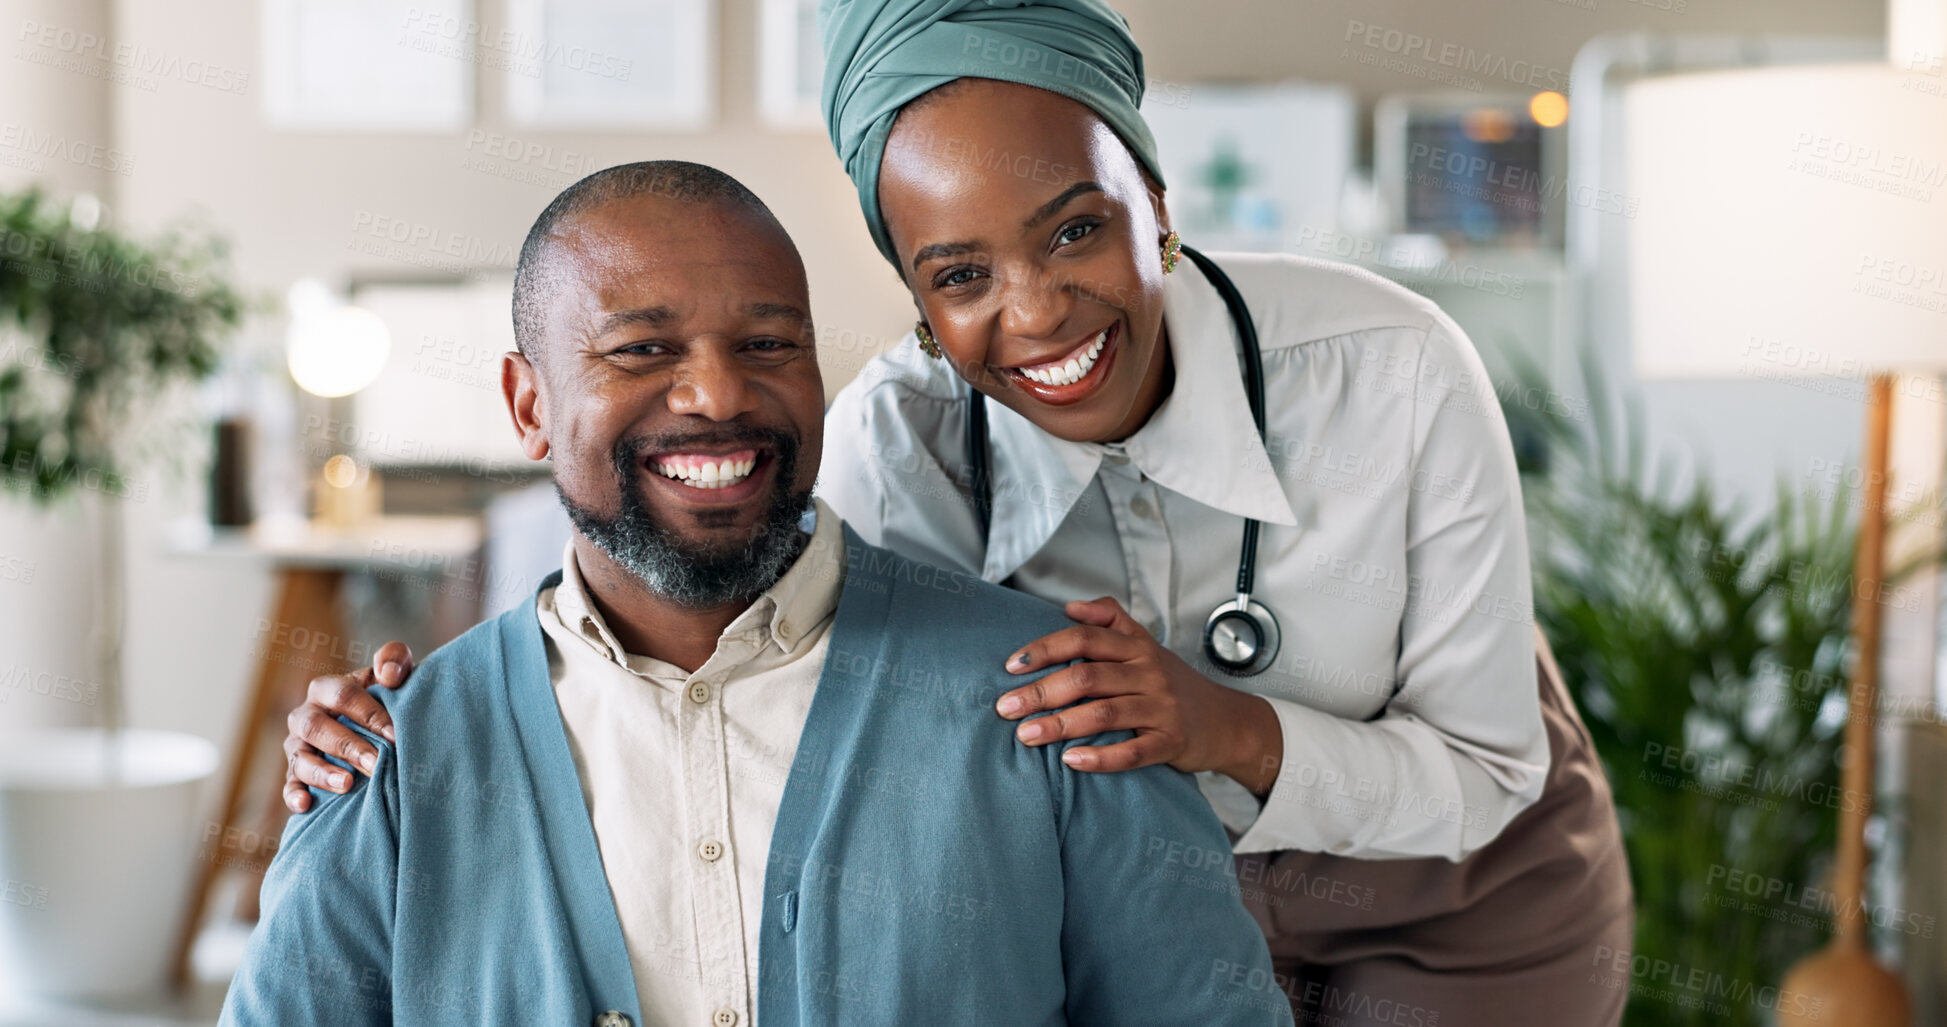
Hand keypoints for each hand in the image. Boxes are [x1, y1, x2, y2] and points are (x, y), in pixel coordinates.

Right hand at [282, 641, 414, 812]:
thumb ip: (394, 659)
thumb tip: (390, 674)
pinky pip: (289, 785)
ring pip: (301, 758)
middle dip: (348, 745)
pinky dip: (294, 795)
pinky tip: (305, 805)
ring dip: (323, 772)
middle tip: (376, 762)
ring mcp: (298, 746)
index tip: (395, 734)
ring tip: (348, 783)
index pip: (341, 695)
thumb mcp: (392, 674)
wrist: (377, 728)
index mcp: (326, 689)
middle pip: (317, 728)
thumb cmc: (385, 698)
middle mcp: (306, 716)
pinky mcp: (296, 773)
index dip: (367, 713)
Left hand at [996, 597, 1283, 792]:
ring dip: (1060, 725)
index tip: (1011, 666)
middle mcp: (1148, 672)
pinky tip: (1071, 761)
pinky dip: (1100, 757)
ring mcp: (1161, 708)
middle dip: (1041, 692)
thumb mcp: (1146, 643)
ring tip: (1026, 736)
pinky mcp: (1171, 742)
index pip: (1084, 638)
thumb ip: (1110, 618)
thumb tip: (1069, 606)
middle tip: (1005, 708)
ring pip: (1104, 713)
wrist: (1226, 721)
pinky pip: (1133, 752)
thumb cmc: (1173, 683)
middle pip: (1087, 676)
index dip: (1045, 649)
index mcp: (1136, 646)